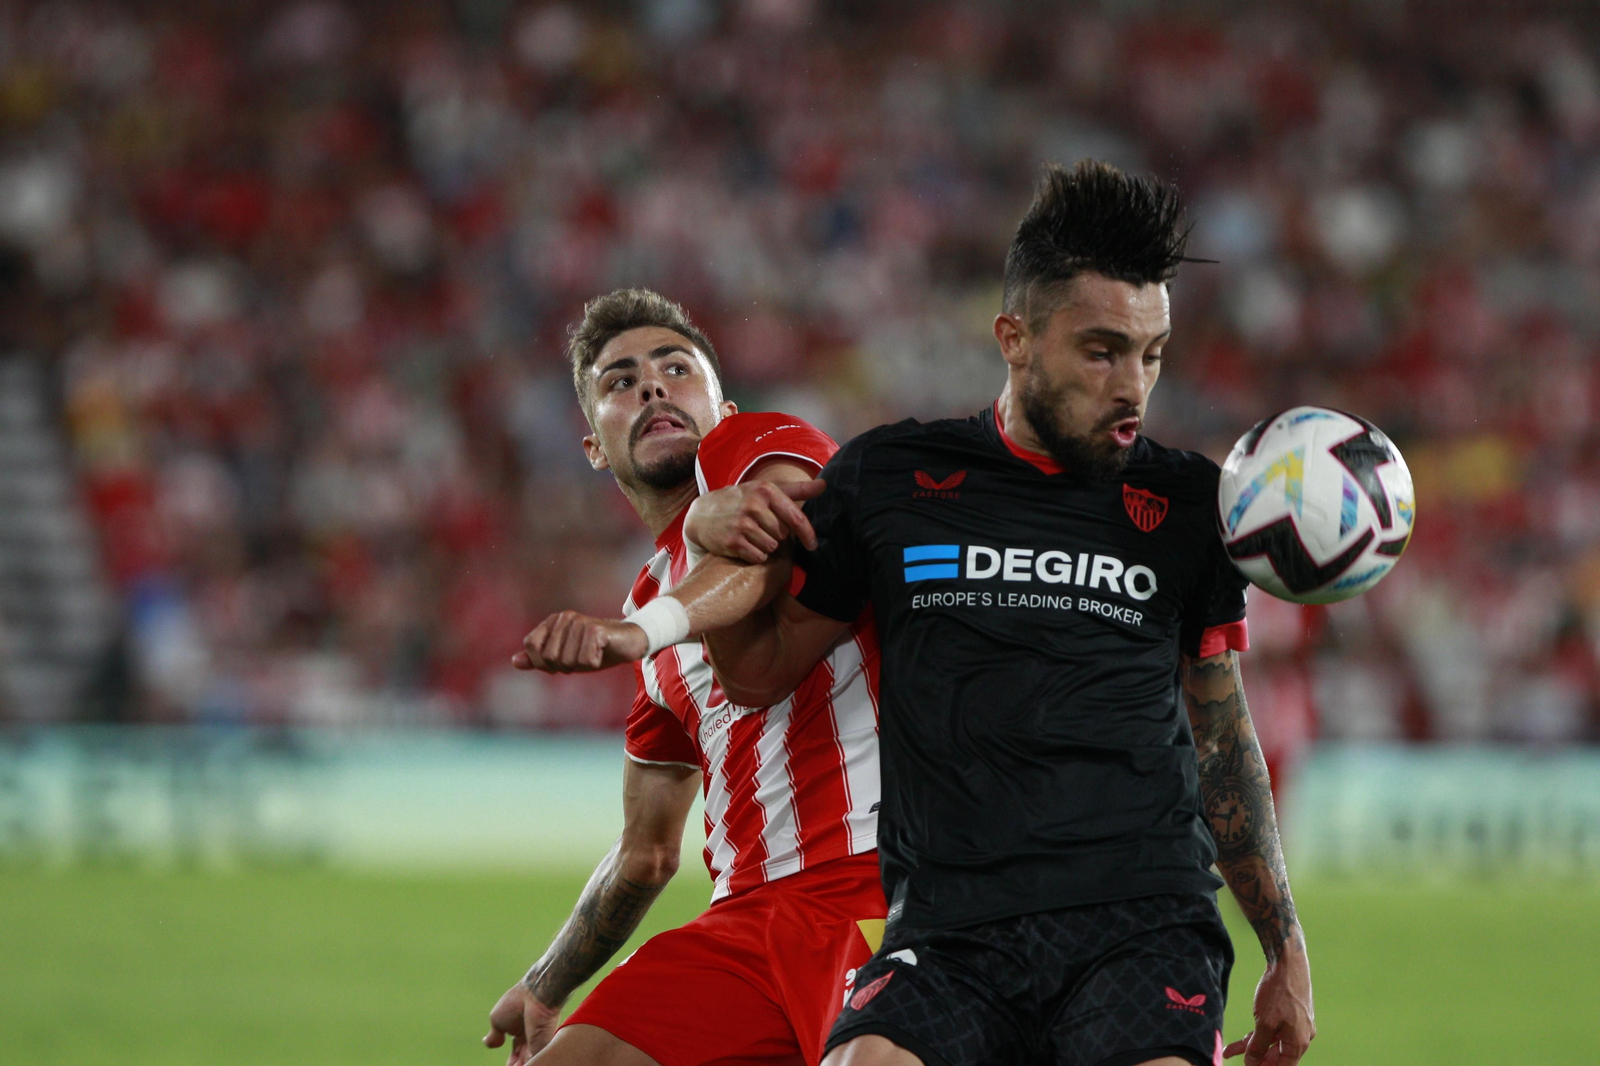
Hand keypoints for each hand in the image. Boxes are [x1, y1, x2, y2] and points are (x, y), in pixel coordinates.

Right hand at [483, 979, 561, 1065]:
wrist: (535, 996)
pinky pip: (538, 1061)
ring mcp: (539, 1042)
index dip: (511, 1062)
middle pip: (523, 1060)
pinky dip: (531, 1063)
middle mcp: (531, 1038)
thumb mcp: (498, 1020)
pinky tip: (524, 1063)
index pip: (516, 1053)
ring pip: (531, 1062)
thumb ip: (494, 1035)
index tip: (509, 1065)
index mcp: (520, 1031)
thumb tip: (486, 1043)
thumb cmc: (516, 1003)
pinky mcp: (545, 1046)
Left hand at [511, 611, 648, 672]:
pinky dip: (595, 663)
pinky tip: (603, 652)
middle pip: (548, 657)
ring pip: (568, 662)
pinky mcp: (595, 630)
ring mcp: (580, 622)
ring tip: (594, 653)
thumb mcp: (565, 657)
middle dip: (565, 666)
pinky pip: (585, 661)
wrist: (630, 642)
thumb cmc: (596, 650)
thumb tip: (514, 661)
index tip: (563, 660)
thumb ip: (539, 659)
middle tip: (582, 657)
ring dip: (582, 665)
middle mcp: (564, 617)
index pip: (531, 647)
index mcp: (553, 621)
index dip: (545, 662)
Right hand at [683, 479, 824, 563]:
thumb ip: (797, 490)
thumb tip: (825, 484)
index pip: (795, 516)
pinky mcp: (732, 541)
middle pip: (783, 535)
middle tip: (761, 528)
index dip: (807, 533)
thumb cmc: (740, 500)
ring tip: (752, 536)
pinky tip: (745, 545)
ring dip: (765, 546)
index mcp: (765, 490)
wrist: (702, 513)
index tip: (813, 545)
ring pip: (771, 547)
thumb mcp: (765, 490)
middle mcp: (754, 505)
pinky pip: (758, 557)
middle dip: (776, 535)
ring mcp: (741, 524)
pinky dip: (755, 555)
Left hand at [1224, 938, 1314, 1065]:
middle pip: (1276, 1055)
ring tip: (1229, 1051)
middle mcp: (1300, 1036)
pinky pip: (1271, 1029)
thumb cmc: (1279, 993)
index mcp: (1299, 1042)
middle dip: (1255, 1059)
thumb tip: (1252, 1063)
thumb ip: (1258, 1046)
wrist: (1287, 962)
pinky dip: (1256, 1034)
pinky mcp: (1287, 1013)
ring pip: (1270, 1041)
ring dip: (1251, 1047)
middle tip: (1237, 1062)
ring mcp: (1294, 1024)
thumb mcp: (1265, 1023)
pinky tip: (1241, 1040)